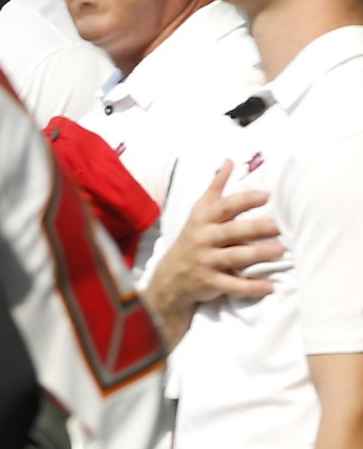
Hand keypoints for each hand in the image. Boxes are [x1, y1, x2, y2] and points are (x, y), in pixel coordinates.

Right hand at [146, 163, 283, 318]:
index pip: (223, 207)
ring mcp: (205, 262)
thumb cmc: (192, 240)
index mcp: (202, 221)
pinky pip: (232, 285)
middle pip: (231, 232)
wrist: (169, 278)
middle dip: (254, 228)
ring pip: (233, 257)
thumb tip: (229, 161)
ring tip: (280, 251)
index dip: (243, 201)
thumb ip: (215, 188)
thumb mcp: (198, 213)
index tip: (265, 195)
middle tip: (277, 225)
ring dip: (257, 254)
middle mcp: (203, 240)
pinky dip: (250, 287)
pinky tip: (269, 286)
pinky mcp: (209, 282)